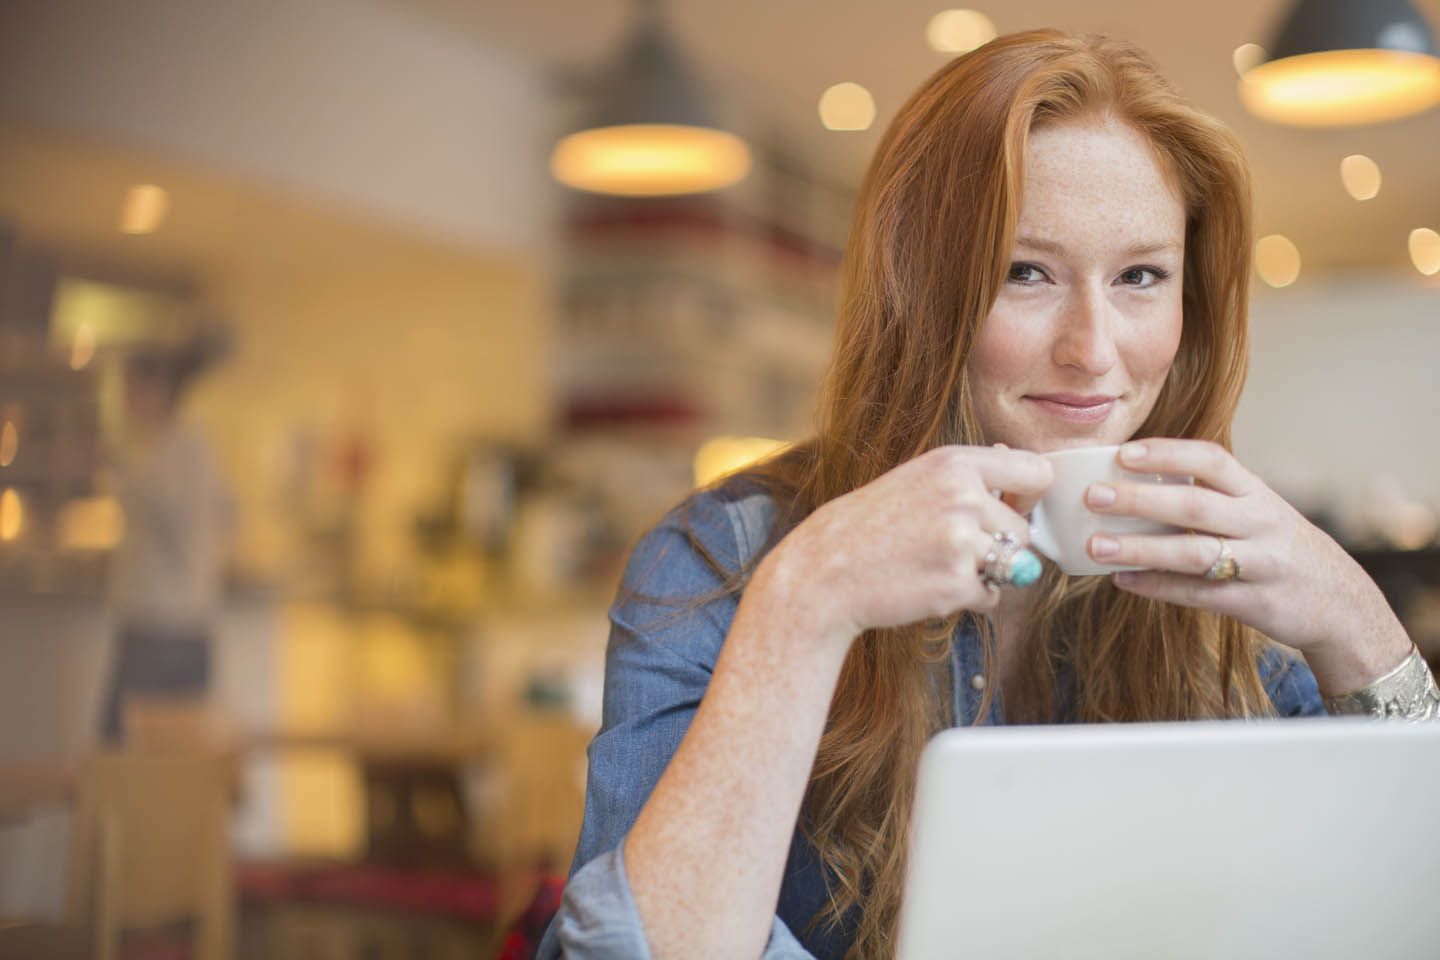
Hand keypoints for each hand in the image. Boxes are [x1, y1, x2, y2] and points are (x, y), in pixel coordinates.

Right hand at [768, 445, 1052, 647]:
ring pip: (1012, 565)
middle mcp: (963, 498)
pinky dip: (968, 599)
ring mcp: (961, 542)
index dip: (1030, 497)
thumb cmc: (868, 526)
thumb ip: (967, 477)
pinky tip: (930, 586)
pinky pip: (991, 596)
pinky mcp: (957, 585)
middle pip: (1023, 530)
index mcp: (955, 464)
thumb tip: (1025, 471)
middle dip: (998, 545)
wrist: (824, 571)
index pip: (1036, 472)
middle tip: (951, 549)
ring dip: (985, 573)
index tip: (1012, 509)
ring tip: (938, 567)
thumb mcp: (914, 479)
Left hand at [1084, 438, 1410, 691]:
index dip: (1167, 453)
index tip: (1122, 454)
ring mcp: (1260, 564)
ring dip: (1141, 549)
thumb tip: (1133, 486)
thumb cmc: (1280, 549)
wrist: (1342, 603)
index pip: (1212, 460)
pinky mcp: (1254, 603)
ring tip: (1096, 546)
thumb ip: (1210, 498)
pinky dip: (1157, 587)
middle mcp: (1261, 523)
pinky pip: (1198, 594)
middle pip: (1195, 505)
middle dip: (1140, 499)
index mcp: (1257, 493)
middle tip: (1092, 495)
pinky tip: (1122, 581)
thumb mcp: (1258, 512)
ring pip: (1194, 553)